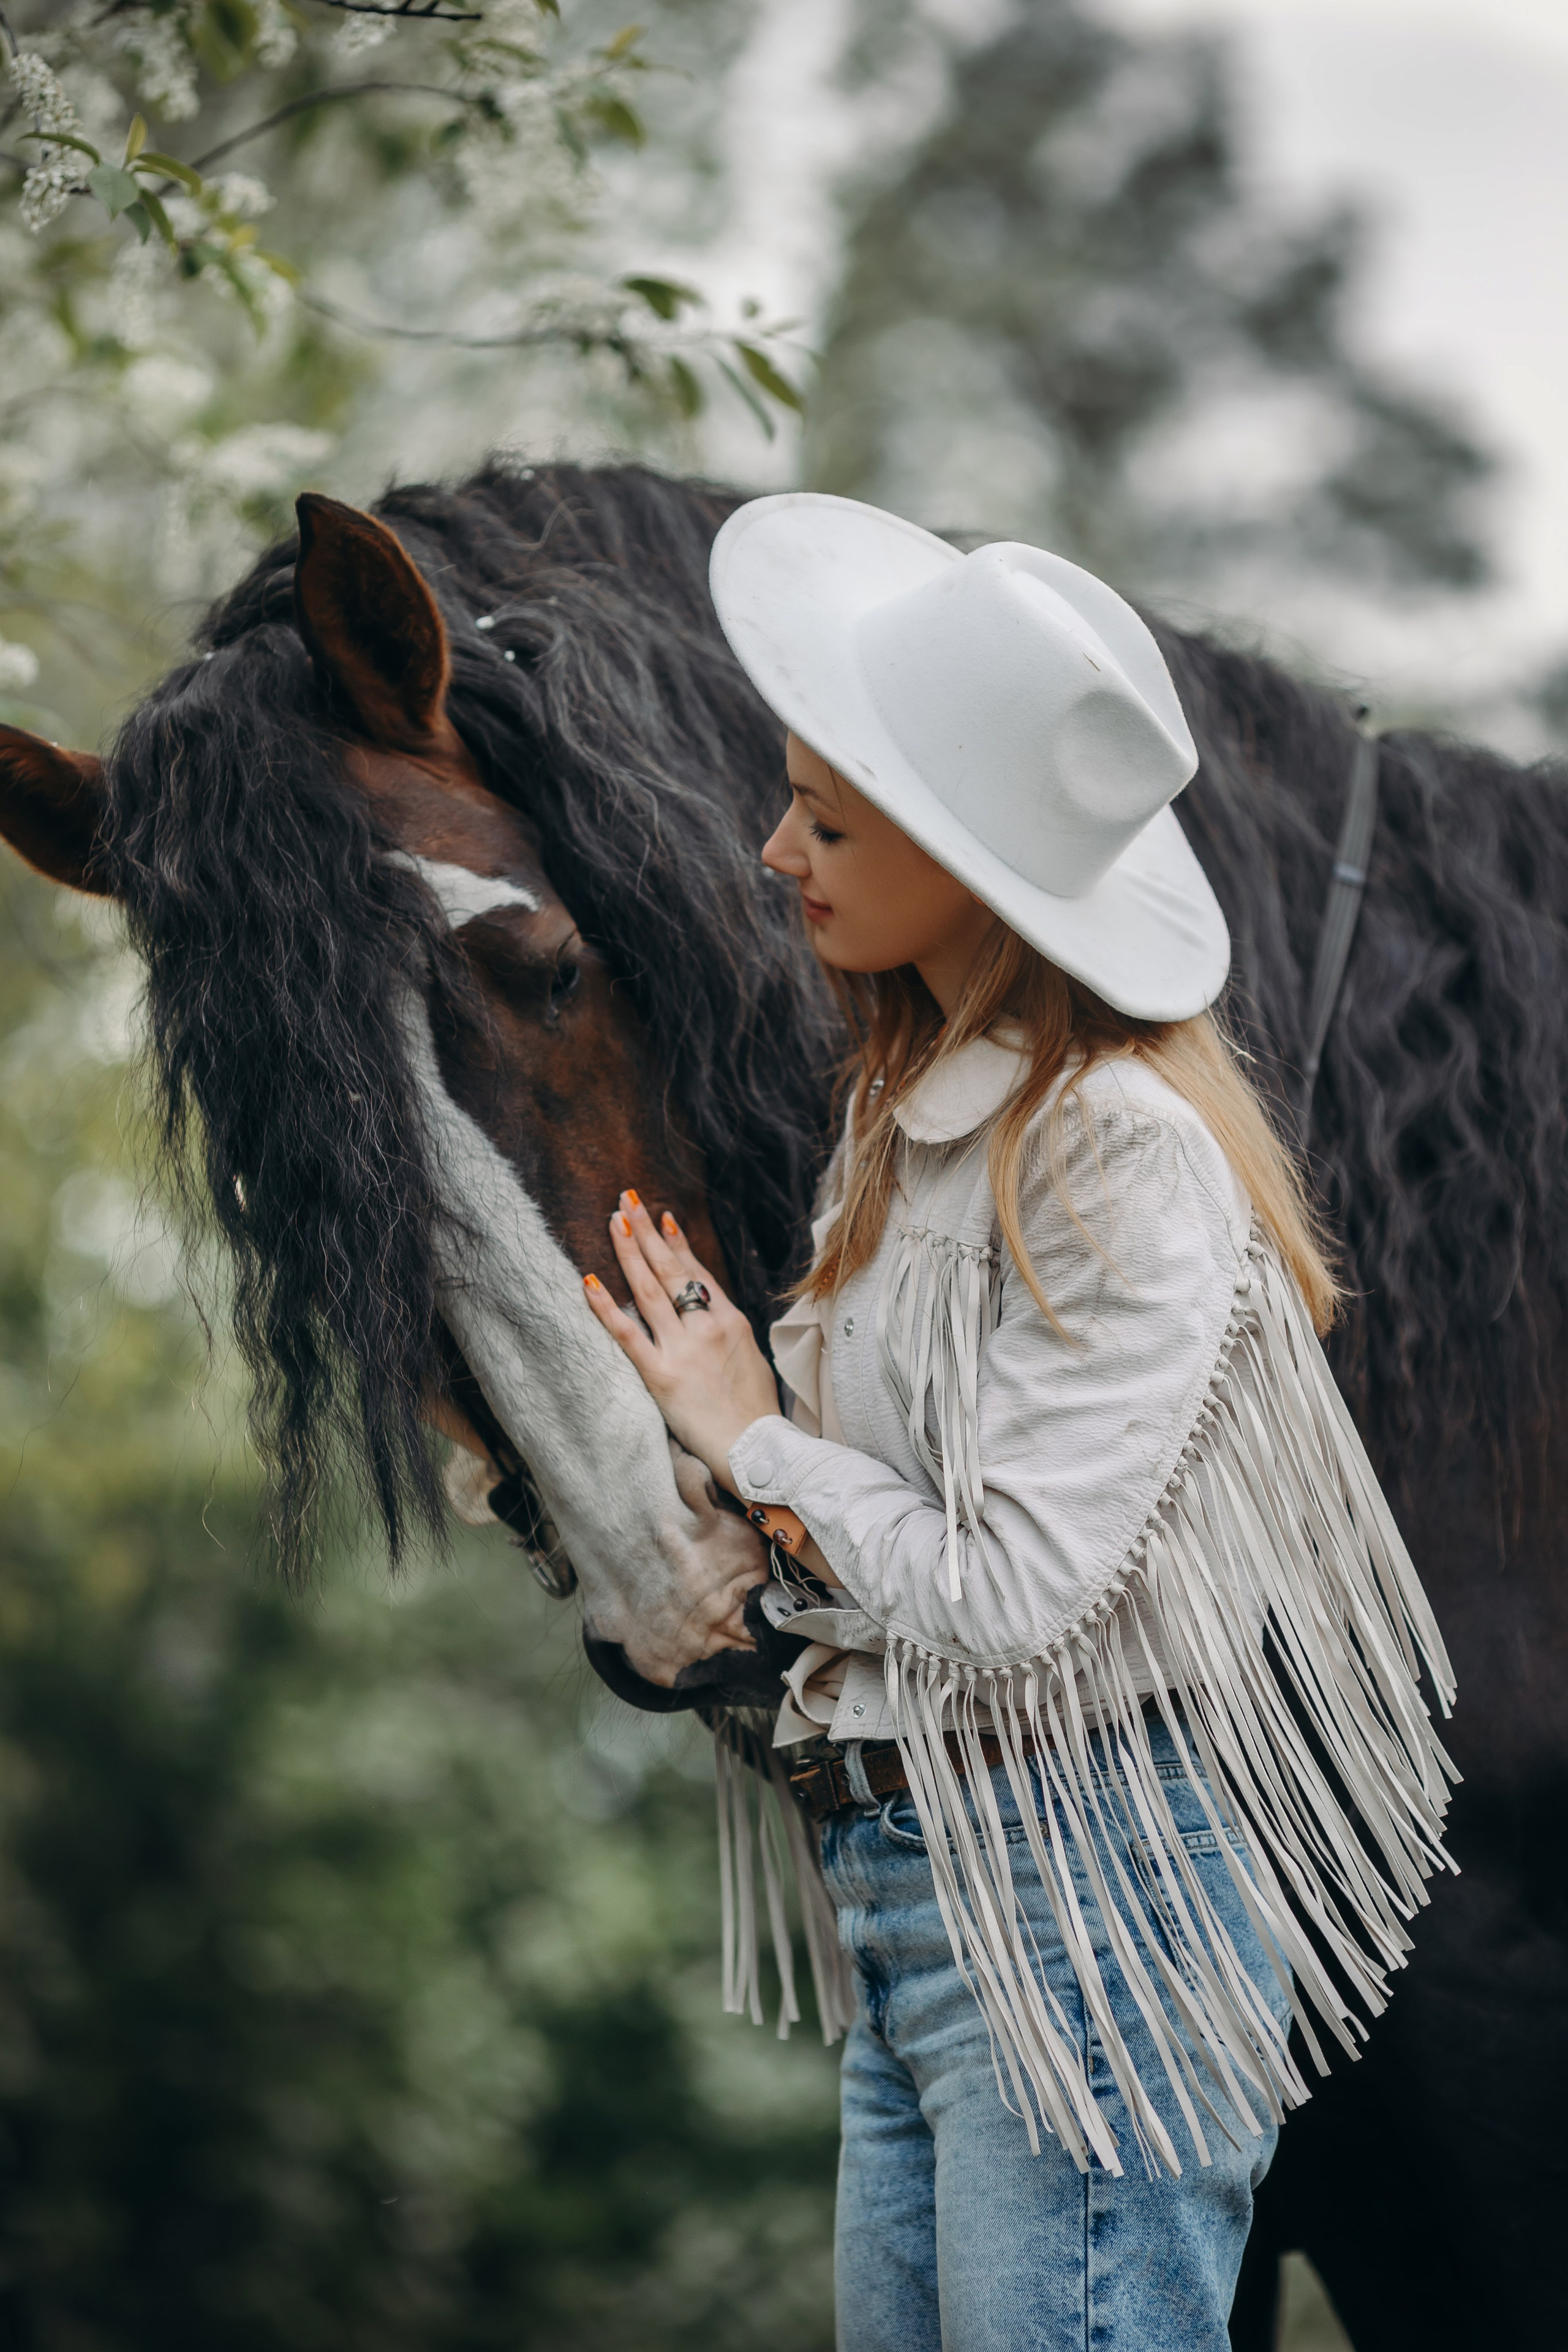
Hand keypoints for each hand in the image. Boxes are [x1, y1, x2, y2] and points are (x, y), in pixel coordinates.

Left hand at [582, 1191, 782, 1492]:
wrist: (756, 1450)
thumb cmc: (755, 1411)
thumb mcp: (751, 1358)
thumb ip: (727, 1331)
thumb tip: (709, 1312)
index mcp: (731, 1321)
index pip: (697, 1272)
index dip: (677, 1242)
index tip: (661, 1216)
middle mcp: (707, 1327)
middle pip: (671, 1270)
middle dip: (647, 1231)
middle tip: (627, 1199)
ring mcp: (684, 1349)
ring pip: (649, 1290)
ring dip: (629, 1251)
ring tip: (614, 1221)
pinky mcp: (661, 1375)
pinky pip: (628, 1334)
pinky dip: (607, 1306)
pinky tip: (590, 1281)